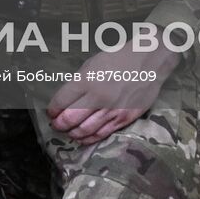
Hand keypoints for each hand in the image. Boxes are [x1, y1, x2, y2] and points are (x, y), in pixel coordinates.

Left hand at [47, 45, 180, 145]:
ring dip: (72, 133)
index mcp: (86, 80)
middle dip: (59, 124)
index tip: (51, 112)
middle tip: (56, 125)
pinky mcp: (124, 118)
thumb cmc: (118, 59)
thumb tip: (66, 99)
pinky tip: (83, 138)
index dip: (52, 110)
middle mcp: (98, 97)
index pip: (61, 101)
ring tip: (68, 132)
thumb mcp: (92, 64)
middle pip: (70, 119)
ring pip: (85, 130)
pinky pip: (103, 134)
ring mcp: (112, 110)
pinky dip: (89, 139)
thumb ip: (79, 83)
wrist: (149, 62)